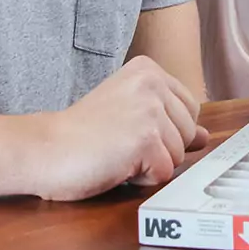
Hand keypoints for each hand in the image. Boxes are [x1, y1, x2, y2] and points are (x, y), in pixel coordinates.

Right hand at [28, 56, 210, 198]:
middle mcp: (152, 83)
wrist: (44, 148)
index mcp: (148, 70)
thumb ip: (169, 122)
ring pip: (178, 156)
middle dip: (159, 149)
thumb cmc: (81, 135)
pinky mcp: (145, 139)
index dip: (164, 131)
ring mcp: (150, 110)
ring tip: (115, 152)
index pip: (189, 110)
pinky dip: (141, 179)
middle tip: (118, 142)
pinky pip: (164, 173)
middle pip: (188, 134)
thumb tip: (205, 136)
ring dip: (149, 165)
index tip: (127, 129)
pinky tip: (115, 165)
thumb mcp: (130, 116)